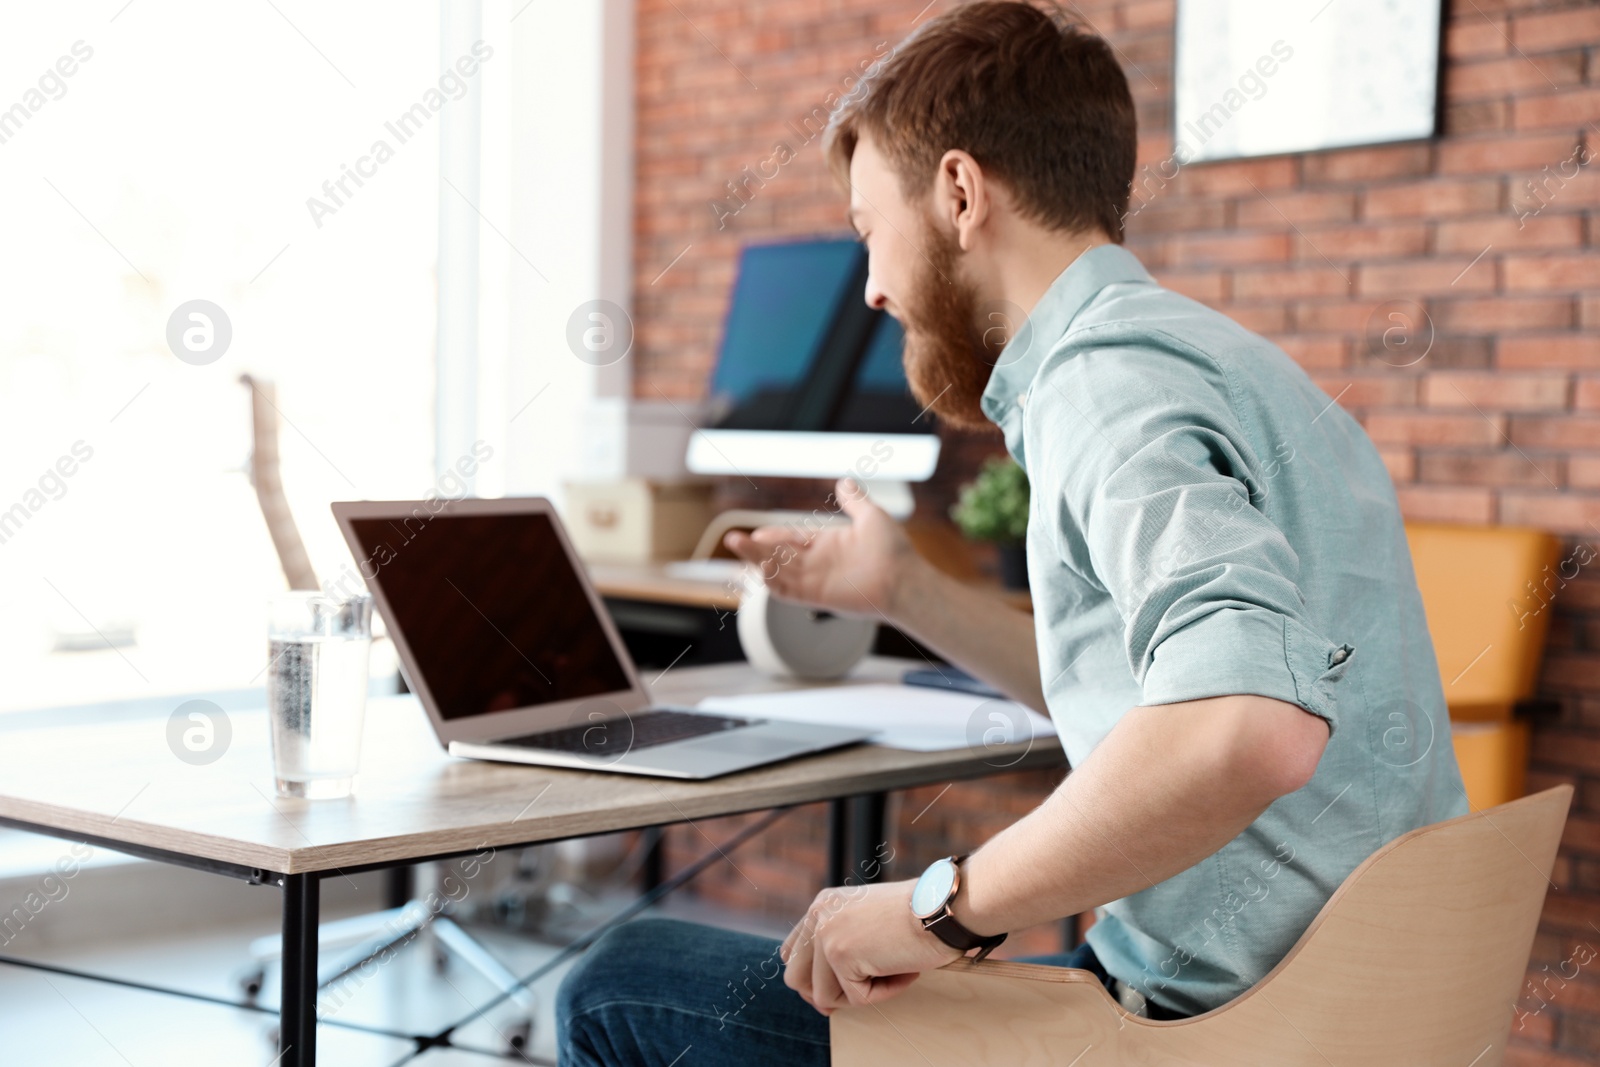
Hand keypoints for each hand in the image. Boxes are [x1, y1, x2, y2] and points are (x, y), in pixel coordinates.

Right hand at [723, 478, 921, 619]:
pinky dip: (772, 581)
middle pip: (779, 556)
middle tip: (732, 539)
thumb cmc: (894, 551)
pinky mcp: (818, 597)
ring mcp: (816, 581)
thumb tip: (844, 481)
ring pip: (778, 571)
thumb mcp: (871, 517)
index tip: (758, 531)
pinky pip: (788, 591)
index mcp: (827, 545)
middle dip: (756, 548)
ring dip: (756, 560)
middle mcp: (818, 564)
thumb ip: (854, 500)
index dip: (775, 535)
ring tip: (735, 545)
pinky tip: (757, 569)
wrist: (906, 580)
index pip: (792, 539)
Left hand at [780, 879, 962, 1014]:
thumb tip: (821, 997)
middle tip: (860, 994)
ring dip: (861, 993)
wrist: (942, 908)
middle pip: (795, 978)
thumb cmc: (919, 916)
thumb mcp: (870, 921)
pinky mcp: (840, 954)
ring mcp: (825, 934)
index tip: (838, 989)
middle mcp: (818, 915)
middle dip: (823, 995)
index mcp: (824, 905)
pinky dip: (885, 993)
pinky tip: (904, 970)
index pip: (793, 953)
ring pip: (823, 995)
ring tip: (893, 971)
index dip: (812, 978)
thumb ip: (844, 943)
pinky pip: (856, 999)